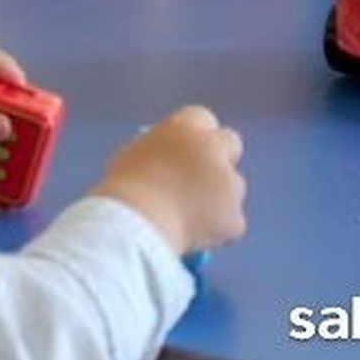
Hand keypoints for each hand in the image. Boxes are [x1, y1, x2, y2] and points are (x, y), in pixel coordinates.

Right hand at [92, 105, 246, 255]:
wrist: (136, 223)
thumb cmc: (124, 190)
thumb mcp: (135, 156)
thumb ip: (159, 153)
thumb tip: (165, 163)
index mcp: (186, 126)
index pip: (203, 120)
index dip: (197, 138)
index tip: (190, 153)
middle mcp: (213, 147)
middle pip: (230, 143)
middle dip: (222, 160)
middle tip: (203, 181)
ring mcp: (229, 182)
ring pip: (232, 189)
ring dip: (219, 201)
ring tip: (186, 221)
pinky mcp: (234, 216)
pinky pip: (230, 225)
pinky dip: (216, 233)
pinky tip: (191, 239)